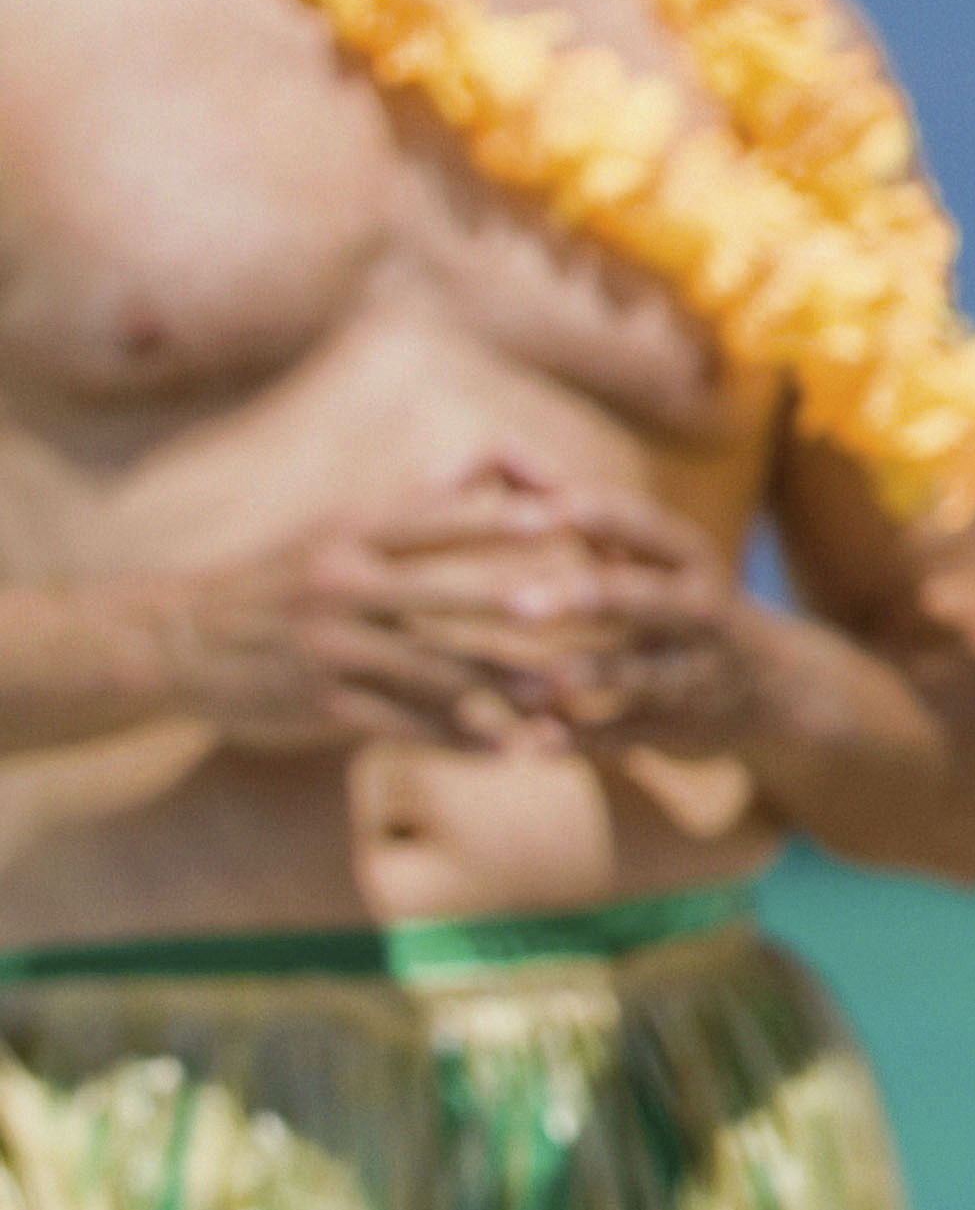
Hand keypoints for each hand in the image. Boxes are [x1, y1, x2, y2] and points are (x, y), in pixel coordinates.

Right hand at [147, 468, 622, 752]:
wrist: (178, 642)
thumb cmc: (279, 578)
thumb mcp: (336, 528)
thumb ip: (417, 504)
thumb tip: (493, 458)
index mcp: (351, 536)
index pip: (432, 521)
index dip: (495, 518)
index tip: (561, 515)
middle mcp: (341, 586)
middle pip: (433, 591)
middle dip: (498, 598)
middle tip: (563, 603)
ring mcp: (329, 648)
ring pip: (425, 667)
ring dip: (494, 684)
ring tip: (555, 696)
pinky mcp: (319, 704)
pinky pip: (398, 724)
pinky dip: (454, 739)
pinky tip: (503, 751)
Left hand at [489, 474, 767, 753]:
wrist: (778, 685)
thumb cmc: (681, 601)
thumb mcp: (649, 555)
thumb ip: (574, 509)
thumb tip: (493, 452)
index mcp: (687, 558)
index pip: (644, 527)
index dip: (594, 517)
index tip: (535, 509)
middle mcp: (702, 609)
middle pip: (650, 597)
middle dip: (590, 598)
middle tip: (518, 602)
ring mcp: (697, 671)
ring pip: (645, 673)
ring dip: (587, 679)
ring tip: (531, 687)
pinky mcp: (684, 726)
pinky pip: (632, 736)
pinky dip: (584, 741)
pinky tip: (535, 745)